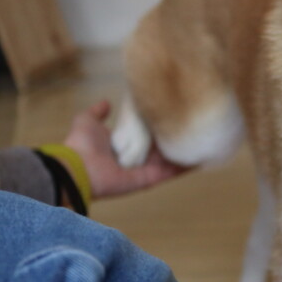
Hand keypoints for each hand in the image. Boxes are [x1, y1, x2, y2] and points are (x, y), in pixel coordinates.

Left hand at [62, 100, 189, 199]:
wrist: (76, 168)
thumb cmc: (80, 145)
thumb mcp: (87, 121)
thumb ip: (97, 113)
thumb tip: (107, 102)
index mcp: (122, 145)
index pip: (145, 136)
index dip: (158, 126)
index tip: (172, 114)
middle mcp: (135, 158)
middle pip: (160, 148)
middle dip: (175, 138)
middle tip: (194, 124)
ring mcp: (143, 170)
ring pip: (169, 160)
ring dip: (184, 152)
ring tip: (204, 140)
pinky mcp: (148, 179)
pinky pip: (169, 173)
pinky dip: (185, 167)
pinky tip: (201, 158)